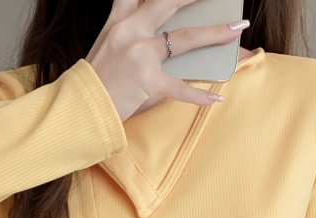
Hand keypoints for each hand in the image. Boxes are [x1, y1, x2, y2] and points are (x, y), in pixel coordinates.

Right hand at [85, 0, 248, 120]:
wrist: (78, 109)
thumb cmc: (95, 83)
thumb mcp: (107, 47)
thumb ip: (131, 34)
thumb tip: (167, 39)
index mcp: (119, 20)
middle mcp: (130, 31)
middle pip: (169, 2)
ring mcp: (139, 55)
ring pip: (185, 38)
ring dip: (215, 33)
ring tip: (236, 30)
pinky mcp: (145, 82)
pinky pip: (179, 88)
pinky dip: (199, 95)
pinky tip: (216, 98)